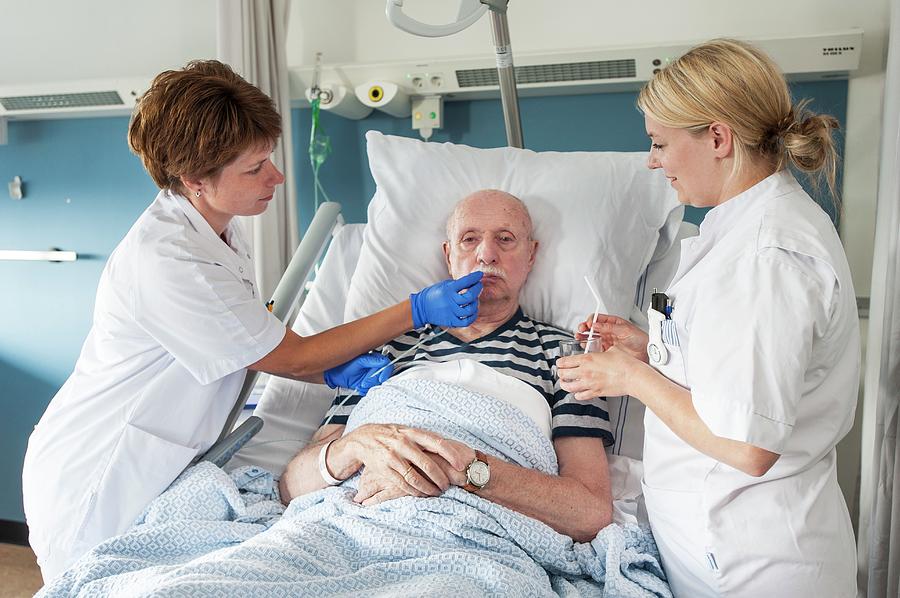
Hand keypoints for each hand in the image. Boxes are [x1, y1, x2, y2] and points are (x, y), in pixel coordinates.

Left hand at [323, 353, 392, 395]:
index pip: (386, 365)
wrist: (333, 374)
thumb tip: (382, 362)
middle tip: (364, 383)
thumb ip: (370, 361)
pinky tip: (359, 387)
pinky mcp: (365, 384)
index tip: (380, 378)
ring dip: (369, 386)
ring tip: (360, 385)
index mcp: (373, 359)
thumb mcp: (358, 362)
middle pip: (382, 376)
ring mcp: (369, 376)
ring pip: (377, 384)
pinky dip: (365, 390)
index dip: (384, 372)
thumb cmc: (342, 365)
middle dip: (373, 381)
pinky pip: (370, 389)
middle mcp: (373, 367)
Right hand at [342, 424, 471, 505]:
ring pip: (415, 477)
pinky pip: (403, 483)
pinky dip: (414, 490)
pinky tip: (421, 494)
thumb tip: (450, 448)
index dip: (450, 454)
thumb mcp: (406, 431)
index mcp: (412, 432)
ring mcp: (393, 457)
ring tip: (437, 492)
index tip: (460, 465)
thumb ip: (424, 439)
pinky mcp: (384, 469)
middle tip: (447, 485)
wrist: (362, 438)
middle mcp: (403, 443)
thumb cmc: (391, 435)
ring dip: (428, 488)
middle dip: (440, 477)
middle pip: (427, 464)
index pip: (436, 442)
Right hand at [409, 271, 482, 328]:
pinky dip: (472, 316)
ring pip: (470, 309)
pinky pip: (466, 321)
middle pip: (470, 296)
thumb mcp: (444, 285)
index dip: (474, 277)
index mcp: (448, 290)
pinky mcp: (451, 321)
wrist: (421, 308)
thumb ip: (457, 284)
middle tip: (479, 286)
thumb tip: (471, 282)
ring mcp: (451, 312)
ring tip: (475, 299)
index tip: (480, 274)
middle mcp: (450, 301)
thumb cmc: (433, 295)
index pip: (465, 281)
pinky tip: (473, 311)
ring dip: (475, 303)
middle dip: (477, 289)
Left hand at [557, 345, 642, 398]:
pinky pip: (580, 396)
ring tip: (565, 383)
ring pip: (568, 387)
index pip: (564, 361)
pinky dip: (577, 394)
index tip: (560, 363)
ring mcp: (589, 383)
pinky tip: (578, 392)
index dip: (559, 362)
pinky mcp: (595, 392)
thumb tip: (603, 350)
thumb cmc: (625, 363)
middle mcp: (585, 372)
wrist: (633, 376)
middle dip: (560, 373)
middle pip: (563, 374)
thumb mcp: (611, 350)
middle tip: (561, 372)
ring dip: (565, 385)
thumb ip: (602, 351)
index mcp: (587, 359)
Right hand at [576, 313, 648, 361]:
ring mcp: (607, 341)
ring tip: (580, 338)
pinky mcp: (607, 351)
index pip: (598, 318)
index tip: (589, 324)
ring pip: (592, 337)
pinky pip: (595, 348)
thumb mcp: (625, 330)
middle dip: (584, 328)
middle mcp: (609, 331)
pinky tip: (587, 347)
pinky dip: (589, 348)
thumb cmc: (640, 339)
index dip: (591, 320)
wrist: (647, 353)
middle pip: (592, 327)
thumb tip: (596, 324)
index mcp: (613, 323)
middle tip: (581, 330)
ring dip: (584, 337)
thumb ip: (610, 327)